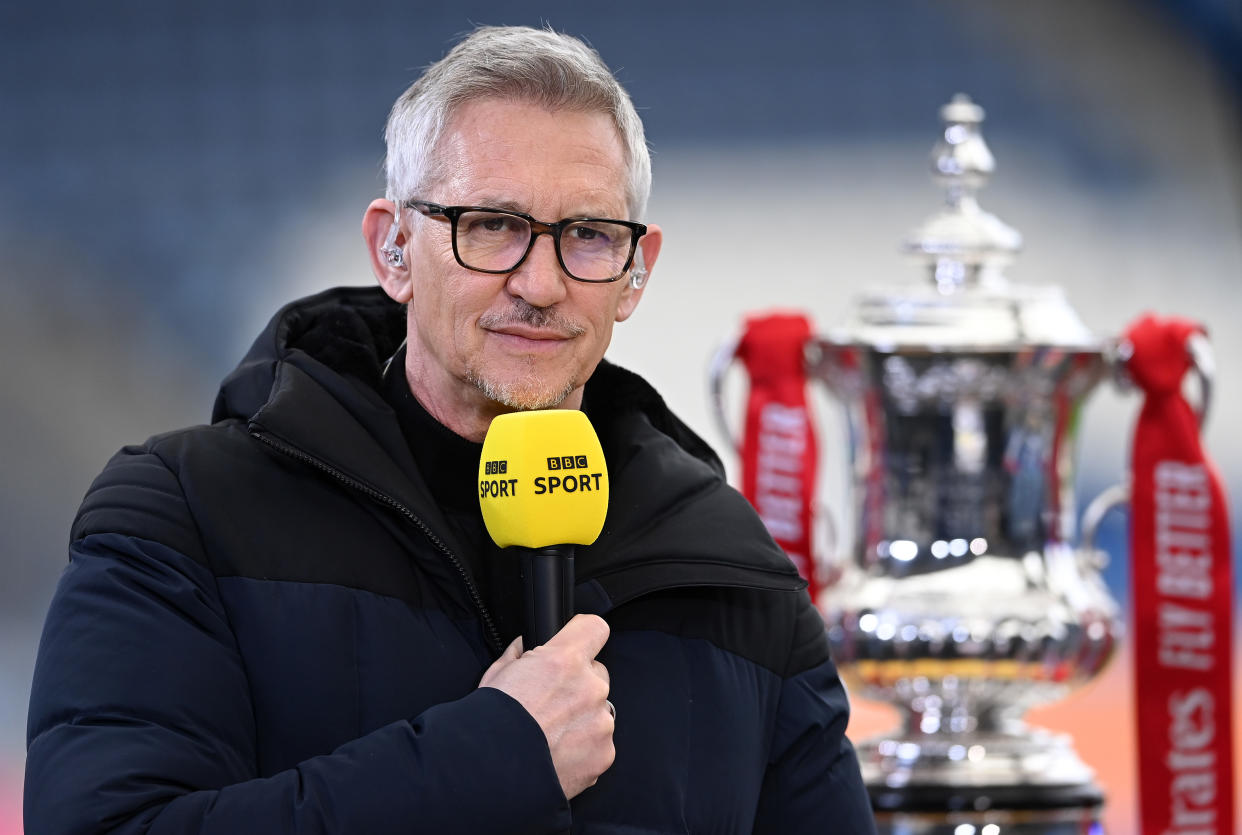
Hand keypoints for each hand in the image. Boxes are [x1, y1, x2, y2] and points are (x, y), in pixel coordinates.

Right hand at [479, 614, 614, 798]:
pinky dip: (584, 748)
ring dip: (582, 718)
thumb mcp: (496, 675)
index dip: (584, 635)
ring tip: (551, 734)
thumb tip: (521, 646)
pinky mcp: (605, 753)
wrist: (491, 772)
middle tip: (552, 702)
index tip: (578, 643)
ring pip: (599, 710)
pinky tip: (558, 753)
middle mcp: (589, 688)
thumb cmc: (490, 723)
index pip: (594, 628)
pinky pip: (600, 742)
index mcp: (564, 661)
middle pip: (597, 674)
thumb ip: (517, 656)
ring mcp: (600, 722)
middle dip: (579, 684)